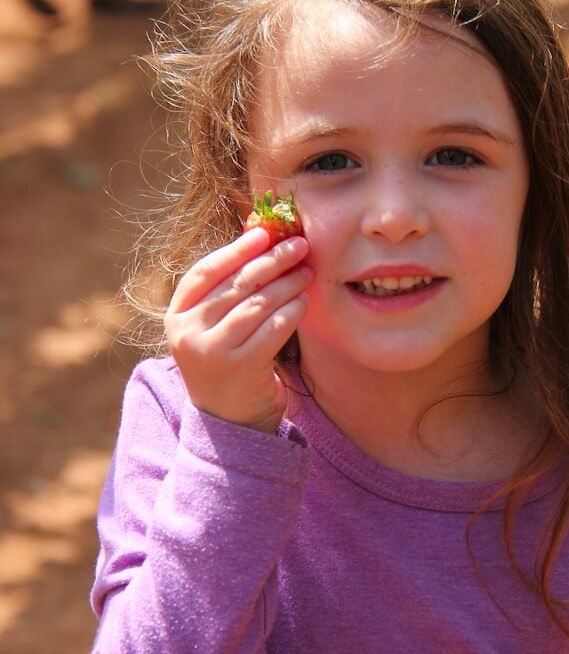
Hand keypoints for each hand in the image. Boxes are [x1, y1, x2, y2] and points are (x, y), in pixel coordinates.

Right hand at [165, 228, 312, 431]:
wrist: (229, 420)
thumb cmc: (227, 362)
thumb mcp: (214, 327)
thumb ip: (227, 292)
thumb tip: (261, 241)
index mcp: (177, 316)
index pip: (204, 272)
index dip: (235, 249)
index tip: (264, 233)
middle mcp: (188, 332)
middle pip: (235, 284)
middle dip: (271, 261)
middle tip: (299, 247)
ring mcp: (212, 351)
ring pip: (257, 304)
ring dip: (287, 284)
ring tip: (307, 273)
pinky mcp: (240, 367)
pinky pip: (273, 328)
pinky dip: (292, 311)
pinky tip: (304, 302)